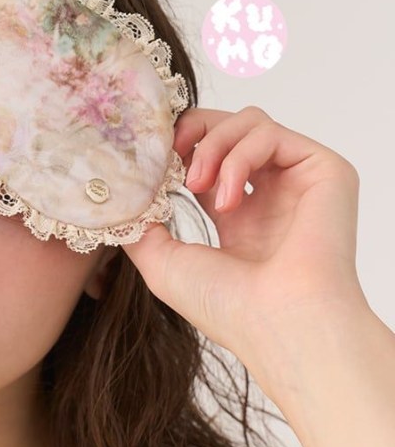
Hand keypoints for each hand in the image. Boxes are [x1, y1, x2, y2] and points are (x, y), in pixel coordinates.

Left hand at [121, 106, 369, 372]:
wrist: (279, 324)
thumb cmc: (227, 306)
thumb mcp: (162, 262)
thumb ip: (141, 223)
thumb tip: (121, 192)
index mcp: (238, 217)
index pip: (207, 160)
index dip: (176, 149)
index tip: (149, 159)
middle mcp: (270, 195)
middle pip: (229, 129)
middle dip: (191, 134)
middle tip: (167, 156)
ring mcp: (297, 181)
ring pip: (249, 122)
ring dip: (211, 144)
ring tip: (194, 185)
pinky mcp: (324, 170)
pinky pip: (270, 134)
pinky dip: (238, 157)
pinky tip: (228, 201)